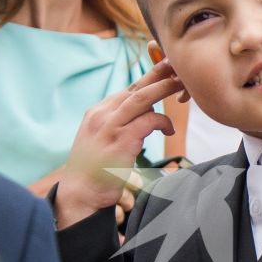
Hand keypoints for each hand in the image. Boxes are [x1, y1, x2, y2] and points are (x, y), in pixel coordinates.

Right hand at [52, 62, 179, 226]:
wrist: (80, 194)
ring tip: (180, 87)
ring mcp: (110, 126)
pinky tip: (169, 130)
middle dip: (159, 74)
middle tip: (177, 67)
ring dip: (164, 89)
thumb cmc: (95, 171)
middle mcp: (101, 115)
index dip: (148, 79)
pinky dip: (163, 122)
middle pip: (136, 88)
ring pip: (142, 98)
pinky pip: (149, 120)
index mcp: (97, 113)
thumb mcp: (102, 140)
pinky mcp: (121, 140)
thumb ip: (118, 124)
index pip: (126, 90)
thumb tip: (144, 113)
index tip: (166, 71)